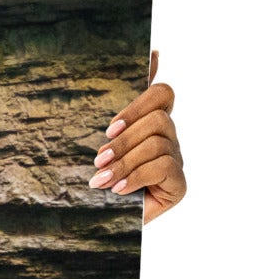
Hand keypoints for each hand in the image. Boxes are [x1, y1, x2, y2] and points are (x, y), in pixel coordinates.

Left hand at [89, 50, 185, 222]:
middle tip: (98, 160)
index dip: (139, 102)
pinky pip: (164, 167)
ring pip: (158, 143)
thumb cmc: (100, 179)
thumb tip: (150, 55)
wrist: (101, 222)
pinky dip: (137, 176)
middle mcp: (168, 138)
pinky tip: (119, 189)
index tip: (110, 127)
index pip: (162, 93)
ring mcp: (176, 160)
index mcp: (151, 124)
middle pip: (159, 118)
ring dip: (125, 161)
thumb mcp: (100, 143)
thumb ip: (117, 110)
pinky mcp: (179, 184)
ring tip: (102, 180)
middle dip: (124, 139)